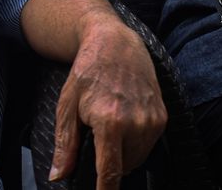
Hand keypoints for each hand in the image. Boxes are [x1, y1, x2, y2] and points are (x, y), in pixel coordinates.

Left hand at [49, 17, 167, 188]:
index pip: (111, 172)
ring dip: (125, 154)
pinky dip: (137, 142)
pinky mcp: (162, 114)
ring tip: (111, 129)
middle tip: (97, 141)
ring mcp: (152, 118)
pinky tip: (126, 123)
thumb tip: (59, 175)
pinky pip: (150, 143)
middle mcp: (136, 122)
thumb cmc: (89, 72)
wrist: (116, 45)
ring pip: (138, 157)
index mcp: (110, 122)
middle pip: (125, 167)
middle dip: (110, 164)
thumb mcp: (67, 107)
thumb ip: (65, 146)